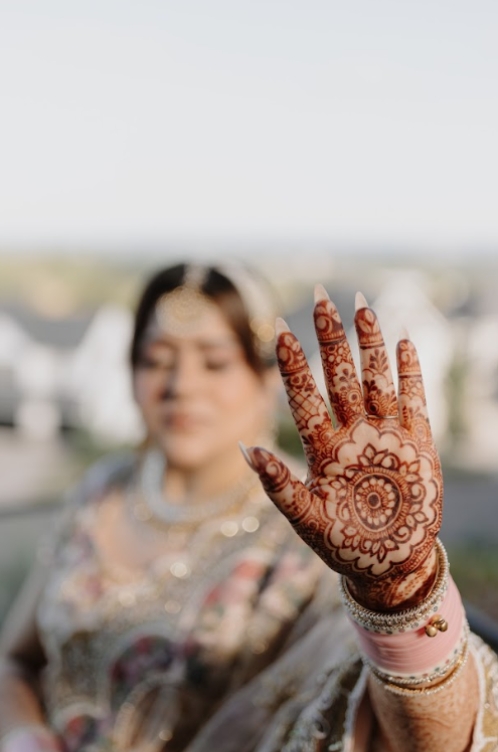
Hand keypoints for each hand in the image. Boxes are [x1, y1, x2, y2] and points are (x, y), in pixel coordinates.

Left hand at [243, 287, 441, 610]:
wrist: (389, 565)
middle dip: (330, 338)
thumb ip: (278, 485)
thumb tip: (245, 448)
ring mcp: (385, 436)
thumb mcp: (305, 518)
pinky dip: (410, 372)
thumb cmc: (341, 545)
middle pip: (339, 376)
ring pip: (375, 379)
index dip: (293, 364)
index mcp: (322, 449)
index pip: (304, 396)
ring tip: (360, 305)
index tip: (279, 328)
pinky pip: (414, 401)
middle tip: (320, 296)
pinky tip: (403, 340)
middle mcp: (352, 434)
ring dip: (369, 344)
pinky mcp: (418, 445)